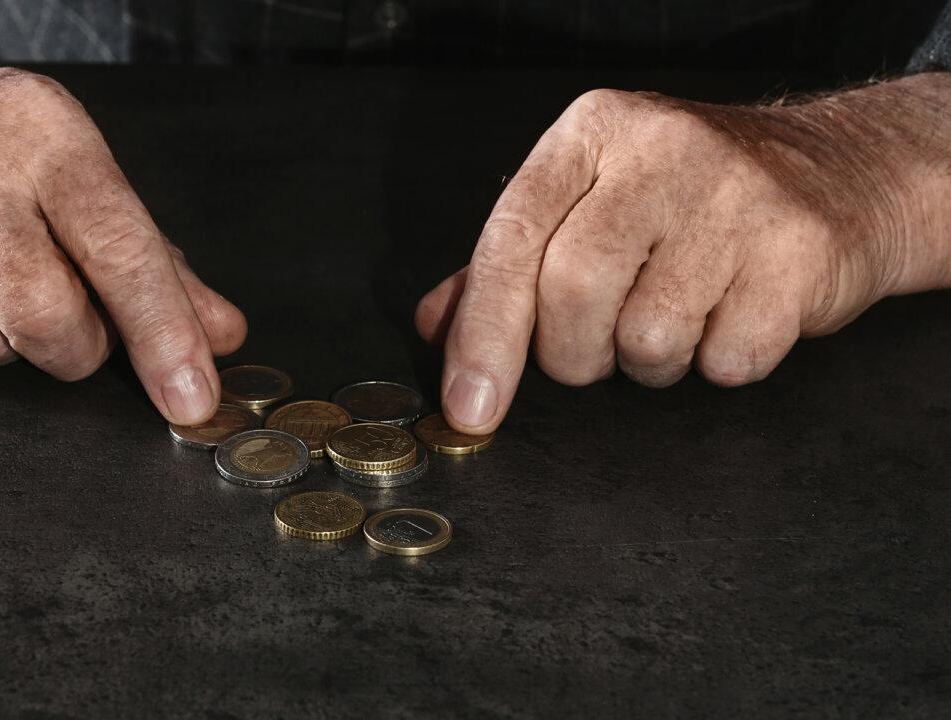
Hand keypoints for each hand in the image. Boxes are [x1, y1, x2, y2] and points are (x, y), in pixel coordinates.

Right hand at [0, 31, 244, 423]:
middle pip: (45, 317)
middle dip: (77, 343)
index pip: (120, 251)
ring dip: (11, 341)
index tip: (192, 396)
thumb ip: (158, 266)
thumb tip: (218, 337)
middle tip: (71, 309)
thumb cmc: (4, 149)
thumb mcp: (90, 180)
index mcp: (49, 144)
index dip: (163, 333)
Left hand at [417, 74, 950, 432]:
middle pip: (572, 294)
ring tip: (680, 314)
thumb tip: (436, 325)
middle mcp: (661, 151)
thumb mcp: (591, 201)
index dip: (483, 334)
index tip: (469, 409)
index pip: (511, 239)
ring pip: (649, 338)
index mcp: (592, 134)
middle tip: (600, 346)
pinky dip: (721, 362)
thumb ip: (507, 262)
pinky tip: (734, 312)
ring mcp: (738, 197)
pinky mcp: (800, 251)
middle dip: (574, 354)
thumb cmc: (691, 200)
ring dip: (652, 360)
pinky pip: (728, 360)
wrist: (843, 172)